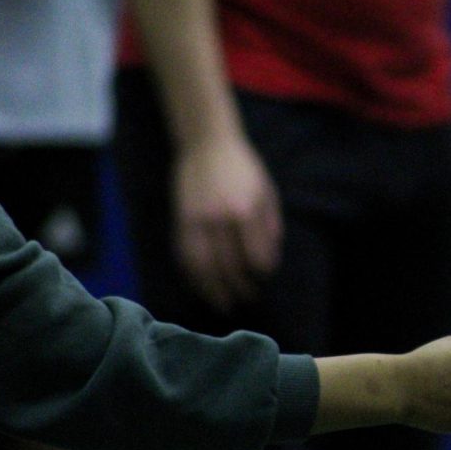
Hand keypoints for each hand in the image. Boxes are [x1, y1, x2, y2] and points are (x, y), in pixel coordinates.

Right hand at [174, 136, 281, 312]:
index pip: (256, 257)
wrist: (206, 144)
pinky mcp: (180, 222)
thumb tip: (270, 262)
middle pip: (229, 267)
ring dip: (213, 291)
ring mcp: (196, 222)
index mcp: (245, 211)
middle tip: (247, 299)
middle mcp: (219, 219)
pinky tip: (201, 287)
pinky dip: (193, 277)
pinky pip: (184, 257)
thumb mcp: (267, 192)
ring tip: (223, 304)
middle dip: (239, 288)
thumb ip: (271, 226)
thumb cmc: (243, 168)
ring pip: (203, 268)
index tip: (263, 277)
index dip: (261, 273)